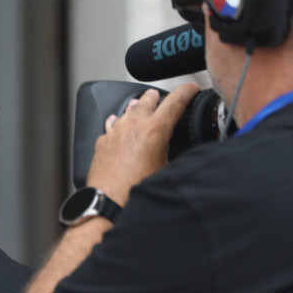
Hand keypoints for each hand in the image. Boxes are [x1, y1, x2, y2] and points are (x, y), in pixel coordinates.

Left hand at [87, 83, 198, 205]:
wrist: (107, 203)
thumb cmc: (134, 192)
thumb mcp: (167, 172)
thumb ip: (175, 156)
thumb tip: (185, 156)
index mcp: (154, 130)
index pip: (175, 102)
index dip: (186, 92)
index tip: (191, 89)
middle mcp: (133, 126)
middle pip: (147, 100)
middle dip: (157, 97)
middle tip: (161, 97)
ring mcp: (115, 132)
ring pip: (127, 110)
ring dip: (137, 107)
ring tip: (141, 106)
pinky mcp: (102, 142)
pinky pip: (111, 125)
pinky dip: (119, 123)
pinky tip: (119, 125)